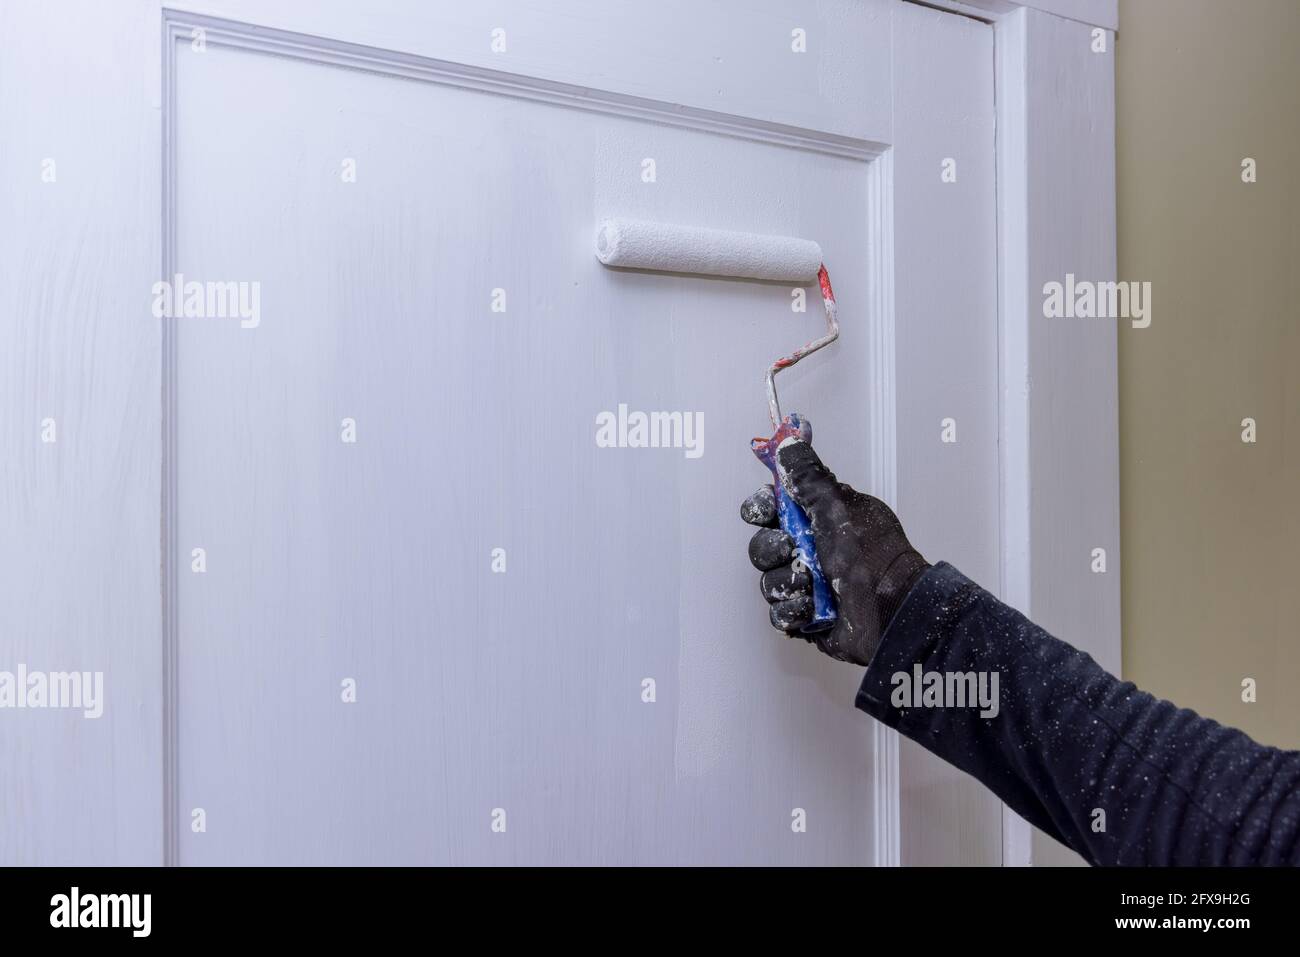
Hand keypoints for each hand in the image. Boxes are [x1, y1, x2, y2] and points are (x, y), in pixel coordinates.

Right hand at [741, 418, 929, 664]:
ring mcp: (806, 585)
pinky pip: (778, 613)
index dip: (762, 509)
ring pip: (768, 581)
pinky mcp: (805, 616)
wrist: (892, 606)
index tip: (766, 510)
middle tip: (792, 549)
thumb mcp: (838, 507)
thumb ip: (808, 475)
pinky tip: (813, 606)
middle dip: (773, 548)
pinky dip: (793, 610)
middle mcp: (807, 551)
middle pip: (762, 546)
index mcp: (815, 520)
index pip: (770, 509)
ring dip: (788, 582)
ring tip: (814, 584)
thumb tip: (791, 440)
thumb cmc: (872, 554)